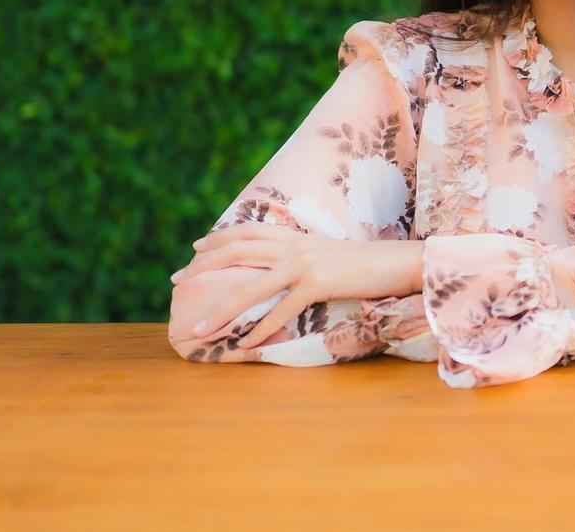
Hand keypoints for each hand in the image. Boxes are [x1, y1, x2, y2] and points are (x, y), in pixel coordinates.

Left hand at [169, 224, 411, 348]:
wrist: (399, 262)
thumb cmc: (367, 264)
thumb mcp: (328, 254)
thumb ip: (303, 258)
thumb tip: (282, 272)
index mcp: (296, 236)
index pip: (247, 231)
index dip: (217, 239)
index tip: (194, 250)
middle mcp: (295, 246)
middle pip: (236, 252)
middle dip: (201, 268)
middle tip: (175, 283)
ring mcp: (305, 264)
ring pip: (251, 287)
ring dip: (219, 311)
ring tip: (198, 329)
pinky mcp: (319, 283)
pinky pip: (282, 311)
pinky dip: (261, 329)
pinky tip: (245, 344)